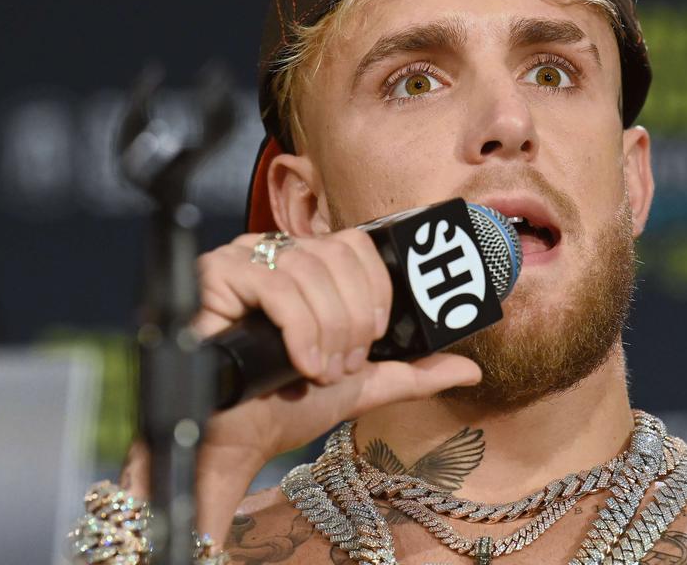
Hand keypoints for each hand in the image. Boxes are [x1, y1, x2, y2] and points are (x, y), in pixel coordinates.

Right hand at [122, 227, 482, 542]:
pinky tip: (300, 364)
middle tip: (344, 365)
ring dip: (327, 330)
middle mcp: (273, 253)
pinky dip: (300, 329)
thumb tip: (470, 367)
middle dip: (352, 319)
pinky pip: (275, 284)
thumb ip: (411, 372)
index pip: (356, 244)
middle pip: (336, 255)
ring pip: (309, 270)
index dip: (374, 290)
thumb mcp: (361, 385)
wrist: (237, 441)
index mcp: (306, 267)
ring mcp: (242, 259)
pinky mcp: (216, 274)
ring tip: (319, 371)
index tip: (371, 339)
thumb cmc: (285, 406)